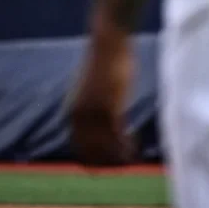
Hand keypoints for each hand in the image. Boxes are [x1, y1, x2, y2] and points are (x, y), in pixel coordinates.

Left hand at [67, 24, 133, 166]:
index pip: (80, 150)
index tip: (112, 160)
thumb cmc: (105, 63)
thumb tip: (102, 120)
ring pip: (106, 149)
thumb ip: (93, 108)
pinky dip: (128, 146)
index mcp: (72, 115)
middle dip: (109, 163)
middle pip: (92, 154)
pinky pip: (118, 138)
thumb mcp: (94, 92)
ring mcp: (93, 115)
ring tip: (133, 155)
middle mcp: (78, 119)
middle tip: (126, 161)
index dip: (96, 160)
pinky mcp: (110, 110)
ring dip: (120, 156)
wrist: (108, 44)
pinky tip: (136, 142)